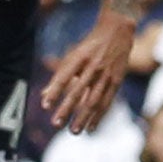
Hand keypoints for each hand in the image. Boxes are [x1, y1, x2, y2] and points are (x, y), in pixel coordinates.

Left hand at [43, 12, 136, 131]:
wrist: (118, 30)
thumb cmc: (90, 45)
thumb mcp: (73, 55)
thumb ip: (60, 76)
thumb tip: (44, 96)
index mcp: (79, 57)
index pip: (64, 76)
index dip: (55, 91)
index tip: (45, 105)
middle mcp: (93, 66)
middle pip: (78, 91)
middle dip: (67, 109)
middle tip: (56, 124)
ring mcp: (106, 74)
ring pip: (93, 100)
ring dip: (83, 117)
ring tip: (73, 131)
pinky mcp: (117, 80)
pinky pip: (107, 101)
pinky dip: (98, 116)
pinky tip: (90, 128)